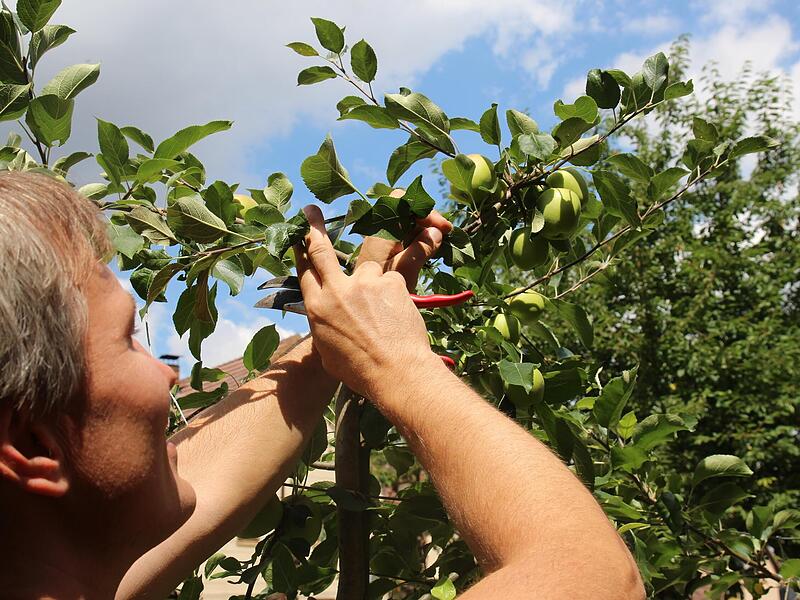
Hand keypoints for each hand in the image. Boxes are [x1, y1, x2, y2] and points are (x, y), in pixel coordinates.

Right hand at [294, 205, 440, 397]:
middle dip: (314, 228)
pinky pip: (397, 274)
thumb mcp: (329, 353)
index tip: (297, 237)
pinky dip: (401, 283)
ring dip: (376, 269)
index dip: (300, 252)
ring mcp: (364, 283)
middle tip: (310, 210)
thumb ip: (326, 329)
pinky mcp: (391, 282)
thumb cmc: (361, 373)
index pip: (304, 272)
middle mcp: (336, 291)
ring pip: (369, 262)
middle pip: (322, 251)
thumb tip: (326, 322)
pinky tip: (406, 299)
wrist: (394, 373)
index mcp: (317, 309)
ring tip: (386, 289)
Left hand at [356, 189, 451, 290]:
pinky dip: (419, 238)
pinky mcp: (385, 252)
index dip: (423, 208)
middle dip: (427, 218)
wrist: (366, 312)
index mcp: (380, 231)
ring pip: (406, 223)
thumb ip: (420, 250)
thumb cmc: (382, 292)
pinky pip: (404, 236)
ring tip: (441, 242)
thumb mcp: (405, 272)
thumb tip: (435, 232)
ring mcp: (381, 241)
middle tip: (446, 232)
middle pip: (405, 210)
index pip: (400, 201)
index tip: (442, 227)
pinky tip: (431, 249)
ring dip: (425, 228)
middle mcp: (378, 231)